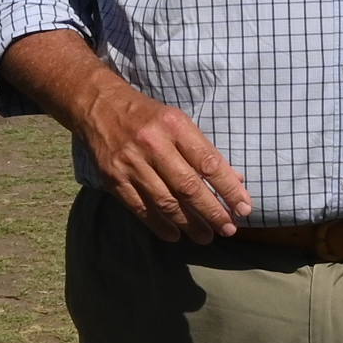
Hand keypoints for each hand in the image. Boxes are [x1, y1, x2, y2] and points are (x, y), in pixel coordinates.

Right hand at [58, 66, 254, 241]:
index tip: (244, 207)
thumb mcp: (179, 122)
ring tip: (206, 236)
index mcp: (174, 125)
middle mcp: (152, 144)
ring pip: (166, 202)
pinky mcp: (113, 179)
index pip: (208, 163)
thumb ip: (205, 151)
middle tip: (228, 228)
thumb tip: (236, 180)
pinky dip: (160, 225)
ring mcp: (131, 163)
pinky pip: (141, 208)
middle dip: (212, 212)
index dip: (229, 189)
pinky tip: (175, 234)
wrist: (99, 105)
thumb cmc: (148, 116)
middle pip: (188, 187)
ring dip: (189, 224)